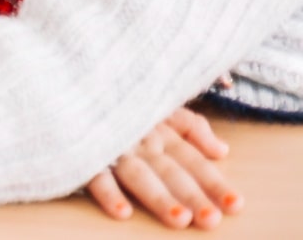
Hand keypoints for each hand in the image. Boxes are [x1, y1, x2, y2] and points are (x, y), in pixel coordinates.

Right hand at [87, 107, 238, 229]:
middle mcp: (138, 140)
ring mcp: (111, 147)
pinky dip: (107, 191)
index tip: (235, 205)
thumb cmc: (117, 100)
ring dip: (158, 197)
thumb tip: (221, 150)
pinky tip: (122, 211)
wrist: (69, 83)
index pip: (191, 159)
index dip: (213, 182)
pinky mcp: (83, 153)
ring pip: (138, 174)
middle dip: (191, 195)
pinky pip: (94, 174)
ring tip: (179, 219)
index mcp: (158, 130)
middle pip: (169, 170)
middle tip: (211, 219)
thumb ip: (191, 125)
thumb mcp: (158, 104)